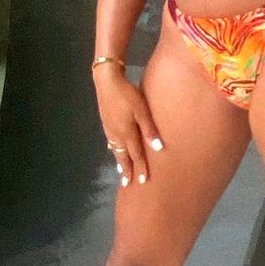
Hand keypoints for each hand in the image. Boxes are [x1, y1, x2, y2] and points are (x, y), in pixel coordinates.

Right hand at [95, 72, 163, 186]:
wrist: (107, 82)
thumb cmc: (127, 95)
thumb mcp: (142, 110)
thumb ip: (149, 129)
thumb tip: (158, 148)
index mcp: (127, 133)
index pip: (136, 154)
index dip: (140, 168)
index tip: (143, 181)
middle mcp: (117, 134)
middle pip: (123, 155)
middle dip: (126, 170)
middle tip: (127, 184)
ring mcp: (109, 128)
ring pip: (115, 149)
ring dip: (119, 160)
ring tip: (121, 170)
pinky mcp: (105, 122)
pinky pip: (110, 141)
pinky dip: (113, 149)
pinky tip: (112, 148)